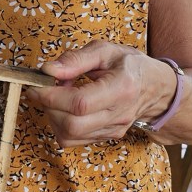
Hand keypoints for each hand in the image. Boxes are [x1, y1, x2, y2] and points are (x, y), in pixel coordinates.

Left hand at [24, 41, 153, 146]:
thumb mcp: (105, 51)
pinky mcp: (106, 137)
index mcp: (122, 88)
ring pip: (70, 137)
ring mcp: (113, 130)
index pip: (80, 103)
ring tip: (56, 96)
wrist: (155, 87)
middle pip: (72, 125)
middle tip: (43, 89)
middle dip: (49, 107)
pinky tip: (65, 108)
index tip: (37, 84)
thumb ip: (76, 59)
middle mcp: (119, 114)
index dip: (52, 96)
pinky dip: (61, 125)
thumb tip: (48, 70)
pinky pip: (74, 141)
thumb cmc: (128, 64)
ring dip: (52, 117)